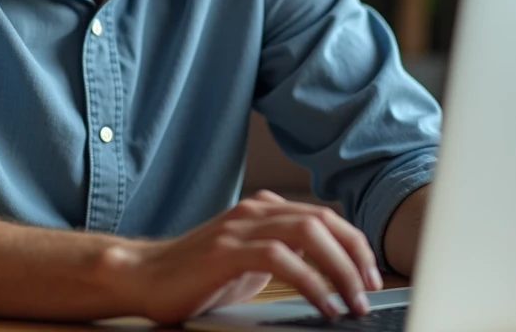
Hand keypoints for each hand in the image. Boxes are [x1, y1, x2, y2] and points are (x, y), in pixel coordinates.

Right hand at [102, 190, 383, 324]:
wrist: (143, 275)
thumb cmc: (196, 275)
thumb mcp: (248, 262)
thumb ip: (283, 255)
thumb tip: (328, 273)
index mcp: (263, 210)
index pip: (323, 217)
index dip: (354, 244)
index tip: (371, 275)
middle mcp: (254, 211)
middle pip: (323, 220)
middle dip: (355, 256)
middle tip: (370, 290)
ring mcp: (239, 228)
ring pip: (308, 233)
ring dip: (340, 269)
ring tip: (353, 301)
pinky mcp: (226, 251)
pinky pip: (281, 259)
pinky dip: (310, 282)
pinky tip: (323, 305)